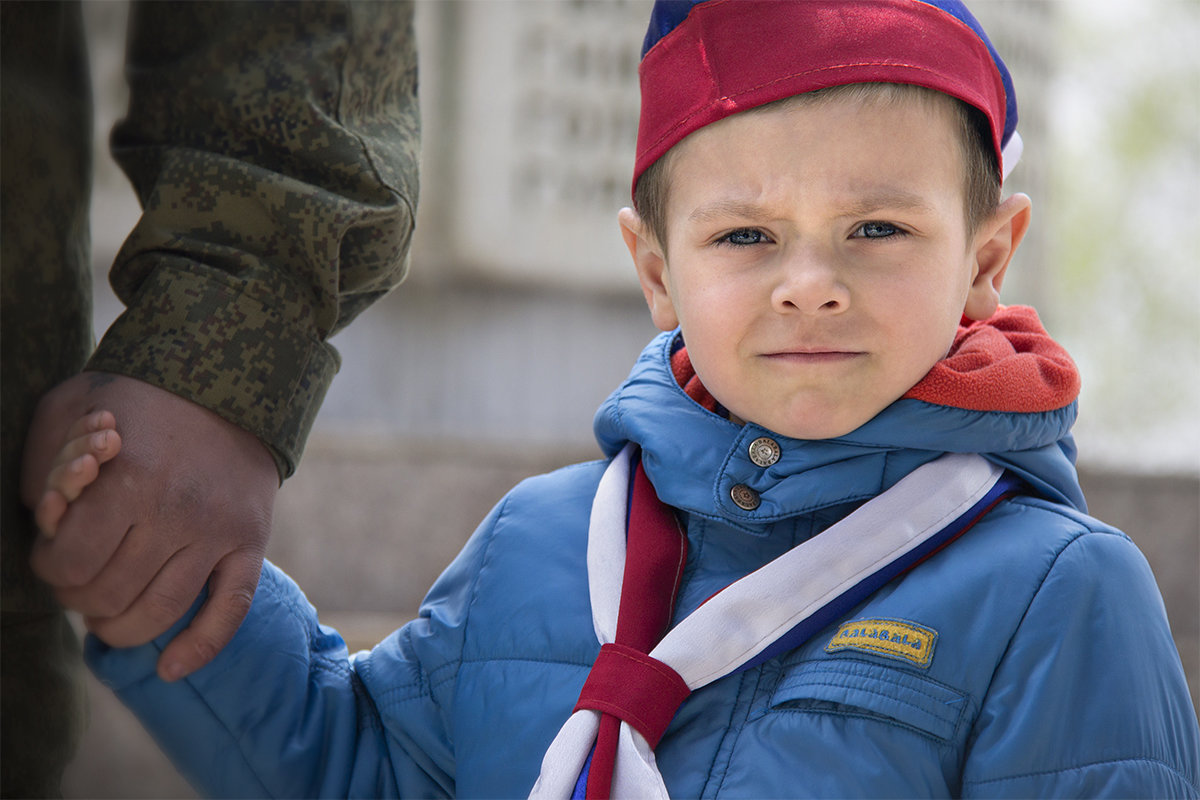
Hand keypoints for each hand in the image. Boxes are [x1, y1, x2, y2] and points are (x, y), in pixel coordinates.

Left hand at [21, 372, 278, 680]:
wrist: (228, 384)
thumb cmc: (138, 397)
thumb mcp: (71, 406)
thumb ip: (45, 465)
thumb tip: (44, 523)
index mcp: (128, 480)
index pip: (68, 563)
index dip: (48, 566)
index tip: (51, 553)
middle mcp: (176, 513)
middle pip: (107, 593)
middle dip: (78, 597)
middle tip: (77, 581)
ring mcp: (218, 532)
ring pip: (160, 611)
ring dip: (121, 628)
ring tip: (107, 617)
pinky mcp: (251, 543)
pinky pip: (230, 610)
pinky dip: (200, 646)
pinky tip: (171, 669)